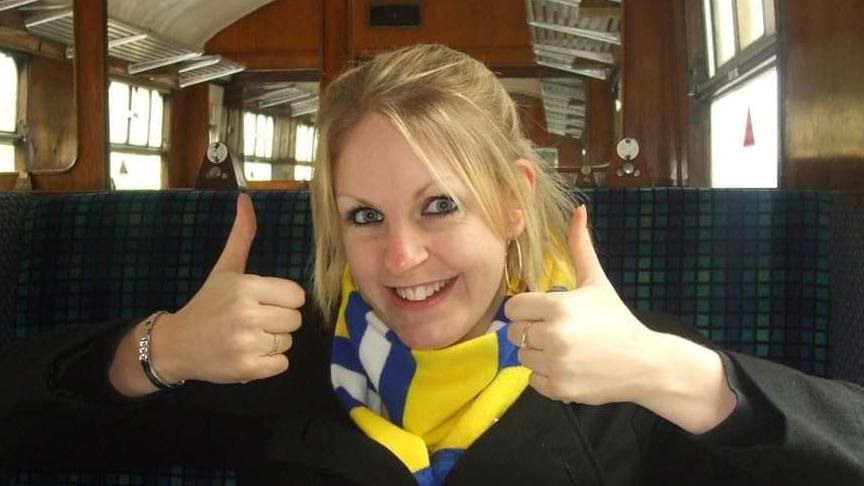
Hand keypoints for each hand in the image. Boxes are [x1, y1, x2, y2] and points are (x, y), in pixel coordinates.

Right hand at [153, 193, 304, 384]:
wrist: (176, 344)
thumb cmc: (207, 304)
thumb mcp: (225, 269)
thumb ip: (242, 235)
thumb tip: (245, 198)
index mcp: (245, 287)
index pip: (296, 295)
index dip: (283, 300)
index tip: (263, 303)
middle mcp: (246, 314)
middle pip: (295, 320)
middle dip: (279, 322)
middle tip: (254, 322)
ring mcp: (246, 343)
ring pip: (288, 342)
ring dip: (273, 342)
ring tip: (249, 338)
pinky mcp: (247, 369)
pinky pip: (282, 364)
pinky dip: (269, 363)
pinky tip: (248, 354)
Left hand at [505, 205, 660, 405]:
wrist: (645, 363)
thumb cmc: (616, 320)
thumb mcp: (596, 281)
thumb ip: (580, 247)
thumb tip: (578, 209)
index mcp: (558, 307)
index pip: (513, 307)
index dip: (526, 309)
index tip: (544, 311)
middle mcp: (553, 336)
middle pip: (515, 332)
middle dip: (532, 331)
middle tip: (558, 331)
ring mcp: (555, 365)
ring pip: (523, 356)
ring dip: (538, 354)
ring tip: (565, 349)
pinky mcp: (559, 389)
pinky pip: (533, 380)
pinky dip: (546, 376)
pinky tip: (568, 367)